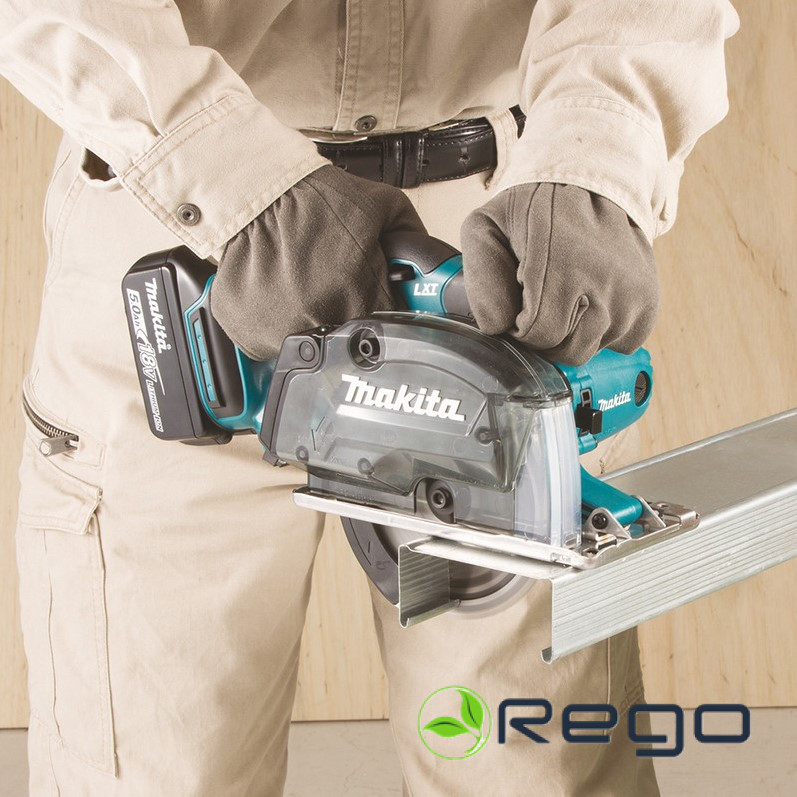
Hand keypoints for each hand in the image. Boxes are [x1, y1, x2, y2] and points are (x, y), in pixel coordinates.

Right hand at [211, 164, 425, 359]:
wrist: (253, 191)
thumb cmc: (311, 198)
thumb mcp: (383, 206)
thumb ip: (416, 242)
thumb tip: (437, 270)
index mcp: (357, 295)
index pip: (392, 328)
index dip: (389, 312)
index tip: (379, 299)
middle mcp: (319, 320)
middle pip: (352, 340)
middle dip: (351, 313)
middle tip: (337, 281)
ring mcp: (280, 332)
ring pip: (312, 345)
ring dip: (314, 321)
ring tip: (306, 283)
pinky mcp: (249, 335)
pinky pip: (272, 343)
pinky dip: (278, 322)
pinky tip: (281, 292)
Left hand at [460, 183, 658, 365]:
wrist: (590, 183)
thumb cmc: (532, 209)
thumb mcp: (487, 226)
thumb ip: (480, 278)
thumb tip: (497, 327)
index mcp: (562, 262)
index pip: (537, 334)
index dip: (520, 326)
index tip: (520, 301)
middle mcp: (605, 281)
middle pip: (566, 350)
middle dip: (545, 334)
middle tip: (541, 300)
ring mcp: (632, 294)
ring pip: (591, 350)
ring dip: (572, 334)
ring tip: (566, 297)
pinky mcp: (648, 302)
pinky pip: (621, 344)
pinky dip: (604, 332)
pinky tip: (592, 302)